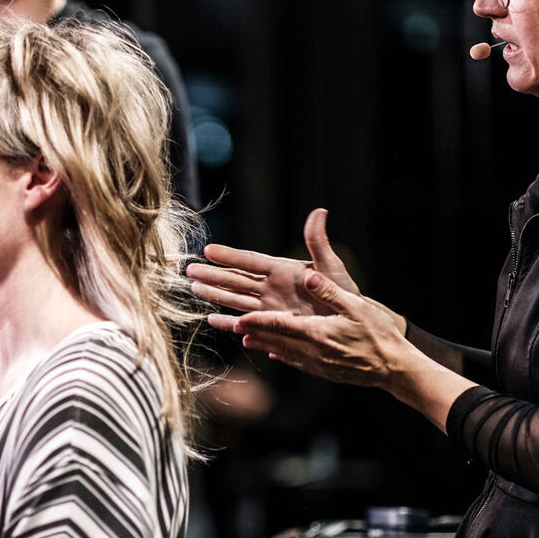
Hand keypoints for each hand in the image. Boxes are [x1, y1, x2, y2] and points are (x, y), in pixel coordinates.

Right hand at [187, 208, 358, 320]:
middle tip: (189, 271)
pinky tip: (212, 321)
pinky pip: (246, 323)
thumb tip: (319, 212)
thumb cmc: (342, 292)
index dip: (230, 256)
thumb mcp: (330, 266)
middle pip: (236, 280)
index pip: (250, 261)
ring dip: (215, 295)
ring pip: (235, 300)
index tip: (208, 250)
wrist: (349, 322)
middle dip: (212, 276)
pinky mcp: (271, 325)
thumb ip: (318, 242)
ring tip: (194, 289)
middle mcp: (271, 287)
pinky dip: (229, 324)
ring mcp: (269, 307)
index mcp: (282, 270)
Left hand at [231, 273, 410, 388]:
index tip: (238, 318)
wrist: (394, 369)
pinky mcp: (324, 371)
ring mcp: (317, 364)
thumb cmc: (378, 334)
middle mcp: (312, 351)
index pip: (279, 325)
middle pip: (274, 339)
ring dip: (262, 344)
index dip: (256, 321)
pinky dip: (282, 355)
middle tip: (230, 324)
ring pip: (282, 352)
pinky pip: (296, 362)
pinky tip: (275, 353)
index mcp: (317, 333)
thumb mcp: (356, 307)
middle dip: (250, 331)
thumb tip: (308, 278)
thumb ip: (330, 292)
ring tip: (244, 338)